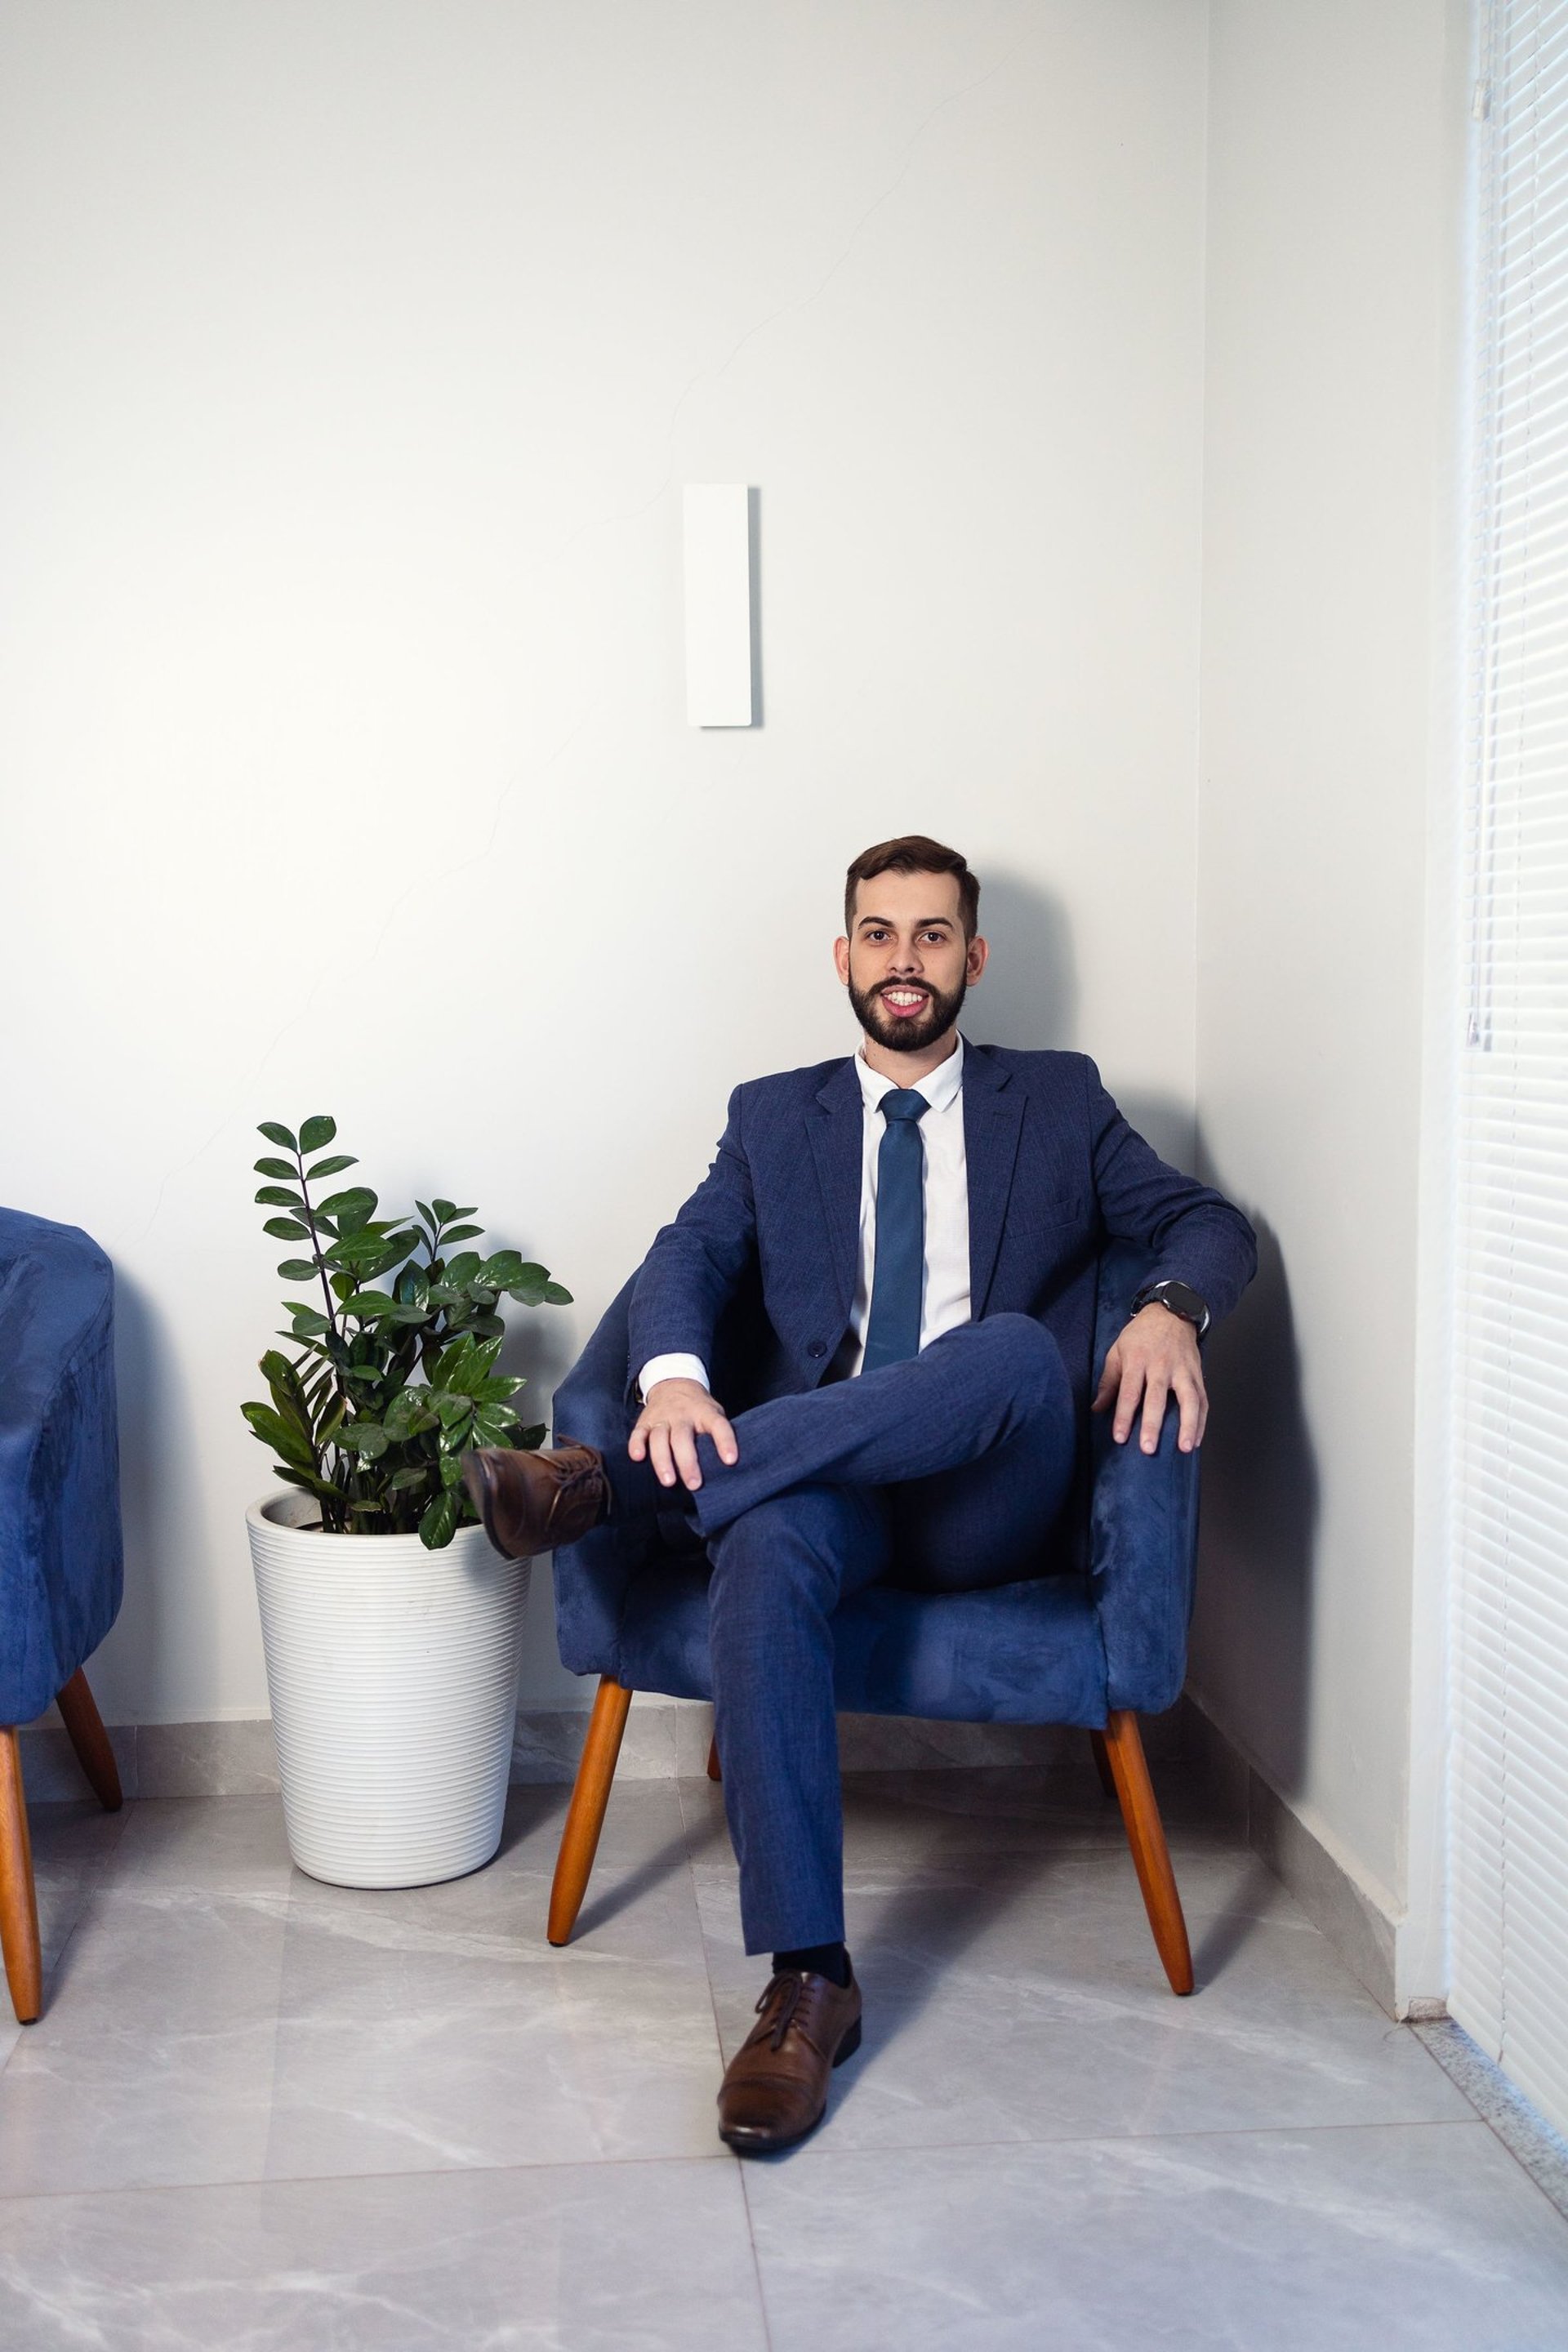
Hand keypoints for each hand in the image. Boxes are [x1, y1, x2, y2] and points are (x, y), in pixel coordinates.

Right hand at [628, 1378, 738, 1491]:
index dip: (725, 1442)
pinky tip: (638, 1457)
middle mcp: (682, 1415)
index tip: (730, 1461)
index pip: (718, 1425)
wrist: (673, 1383)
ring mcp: (661, 1418)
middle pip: (683, 1438)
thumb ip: (717, 1434)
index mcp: (704, 1413)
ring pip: (659, 1438)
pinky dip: (636, 1445)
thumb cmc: (698, 1408)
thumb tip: (725, 1465)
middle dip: (688, 1463)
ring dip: (663, 1461)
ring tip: (669, 1481)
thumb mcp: (713, 1413)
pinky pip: (638, 1433)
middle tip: (694, 1485)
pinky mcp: (644, 1422)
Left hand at [1091, 1304, 1207, 1455]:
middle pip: (1157, 1398)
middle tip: (1148, 1448)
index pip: (1129, 1392)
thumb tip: (1096, 1409)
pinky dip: (1201, 1421)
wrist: (1171, 1314)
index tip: (1119, 1437)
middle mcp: (1161, 1365)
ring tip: (1184, 1448)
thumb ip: (1109, 1382)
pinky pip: (1202, 1399)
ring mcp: (1182, 1370)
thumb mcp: (1117, 1351)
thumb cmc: (1140, 1335)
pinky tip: (1196, 1439)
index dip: (1123, 1416)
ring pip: (1188, 1399)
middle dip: (1153, 1425)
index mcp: (1137, 1360)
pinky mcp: (1197, 1374)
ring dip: (1187, 1425)